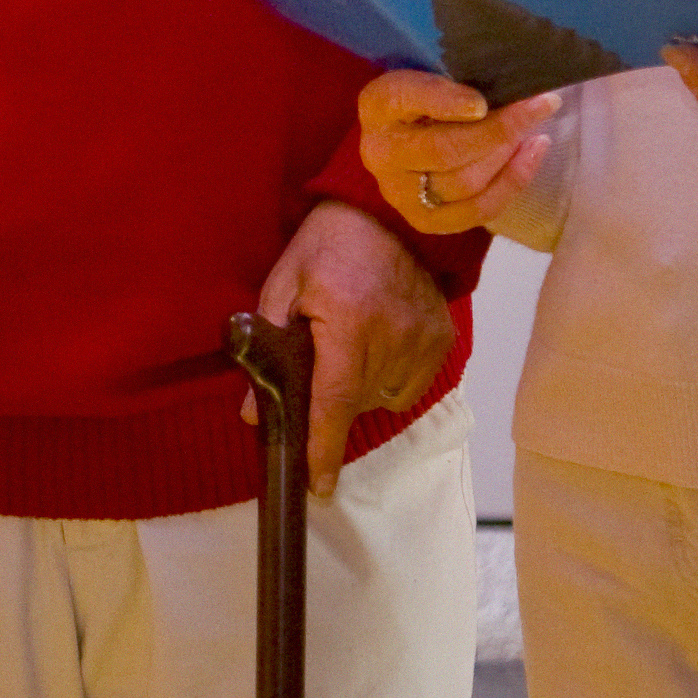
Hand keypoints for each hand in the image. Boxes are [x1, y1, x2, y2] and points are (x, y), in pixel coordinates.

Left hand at [250, 197, 453, 499]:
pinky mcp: (443, 340)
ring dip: (358, 386)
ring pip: (380, 398)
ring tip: (347, 343)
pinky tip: (376, 343)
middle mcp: (393, 337)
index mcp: (348, 322)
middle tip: (317, 362)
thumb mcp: (283, 285)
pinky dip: (386, 376)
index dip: (323, 447)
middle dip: (328, 399)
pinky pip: (407, 384)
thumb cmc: (327, 244)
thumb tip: (254, 411)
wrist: (392, 210)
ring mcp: (424, 341)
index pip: (333, 400)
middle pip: (354, 404)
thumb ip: (267, 348)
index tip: (319, 487)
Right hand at [357, 71, 558, 236]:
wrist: (412, 138)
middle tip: (539, 106)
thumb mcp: (434, 74)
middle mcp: (379, 152)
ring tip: (533, 131)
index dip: (445, 102)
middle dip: (499, 130)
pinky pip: (476, 211)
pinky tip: (532, 154)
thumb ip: (455, 79)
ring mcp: (399, 192)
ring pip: (464, 182)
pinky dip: (512, 183)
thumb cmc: (431, 97)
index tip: (482, 102)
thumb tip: (499, 93)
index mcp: (377, 104)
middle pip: (444, 149)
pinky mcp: (424, 220)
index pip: (406, 98)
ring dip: (507, 156)